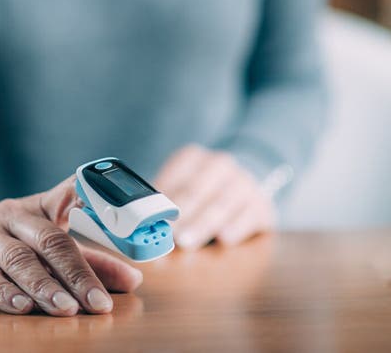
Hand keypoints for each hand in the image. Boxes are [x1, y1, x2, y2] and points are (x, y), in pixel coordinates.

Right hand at [0, 174, 142, 315]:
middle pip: (50, 238)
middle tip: (98, 302)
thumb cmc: (3, 242)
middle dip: (77, 272)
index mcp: (38, 206)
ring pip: (18, 258)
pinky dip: (3, 292)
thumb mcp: (42, 244)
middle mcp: (12, 214)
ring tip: (66, 309)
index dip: (94, 200)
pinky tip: (21, 307)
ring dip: (44, 286)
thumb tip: (133, 279)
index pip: (70, 195)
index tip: (119, 215)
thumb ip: (88, 260)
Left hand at [152, 144, 275, 249]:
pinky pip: (248, 216)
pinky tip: (223, 239)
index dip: (162, 200)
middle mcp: (220, 164)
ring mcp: (244, 182)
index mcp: (193, 157)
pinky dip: (235, 228)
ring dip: (201, 225)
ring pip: (221, 204)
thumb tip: (139, 226)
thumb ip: (164, 204)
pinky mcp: (262, 205)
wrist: (247, 186)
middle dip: (180, 215)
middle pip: (196, 191)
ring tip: (186, 242)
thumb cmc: (202, 193)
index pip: (175, 177)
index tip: (151, 220)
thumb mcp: (181, 188)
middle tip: (166, 234)